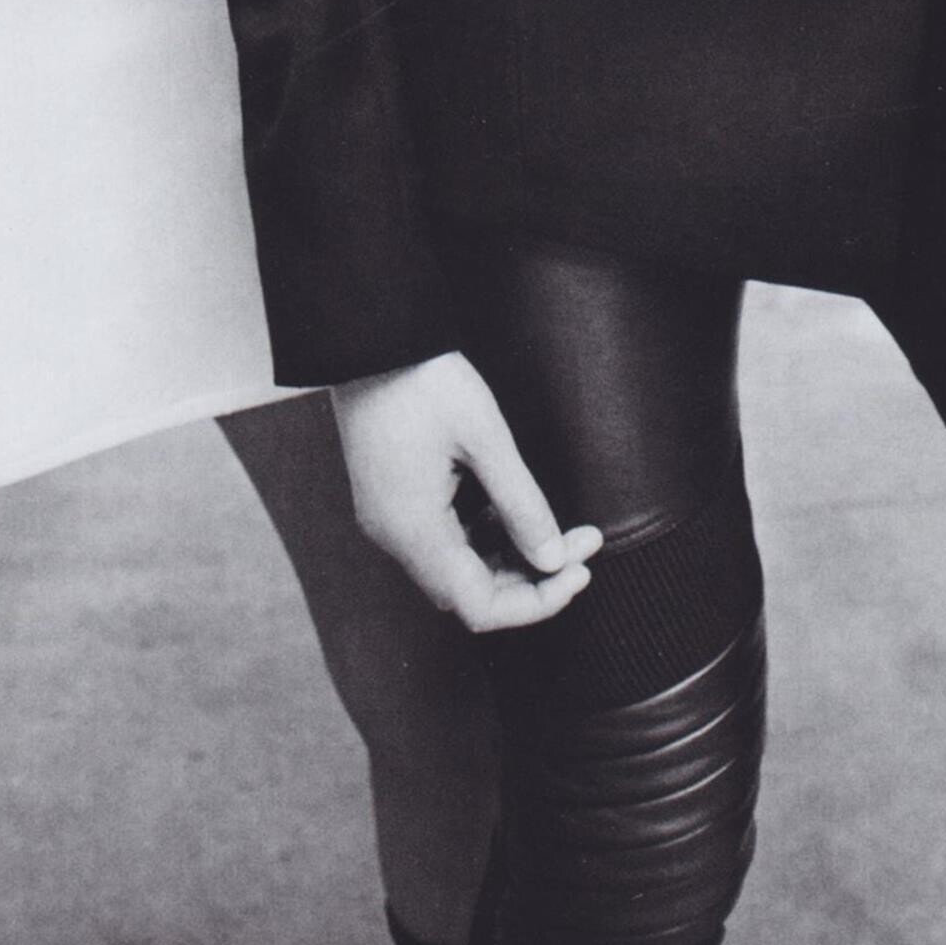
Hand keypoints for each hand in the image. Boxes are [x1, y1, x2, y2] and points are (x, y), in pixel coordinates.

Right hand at [331, 351, 600, 634]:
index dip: (536, 601)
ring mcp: (388, 519)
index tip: (579, 572)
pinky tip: (510, 510)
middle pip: (469, 594)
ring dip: (509, 558)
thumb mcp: (484, 437)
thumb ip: (522, 504)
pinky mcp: (390, 500)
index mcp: (413, 530)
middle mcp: (394, 536)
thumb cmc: (423, 380)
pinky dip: (482, 539)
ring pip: (456, 569)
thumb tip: (553, 558)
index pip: (480, 606)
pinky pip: (441, 541)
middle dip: (530, 578)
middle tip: (579, 546)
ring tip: (558, 530)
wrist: (366, 338)